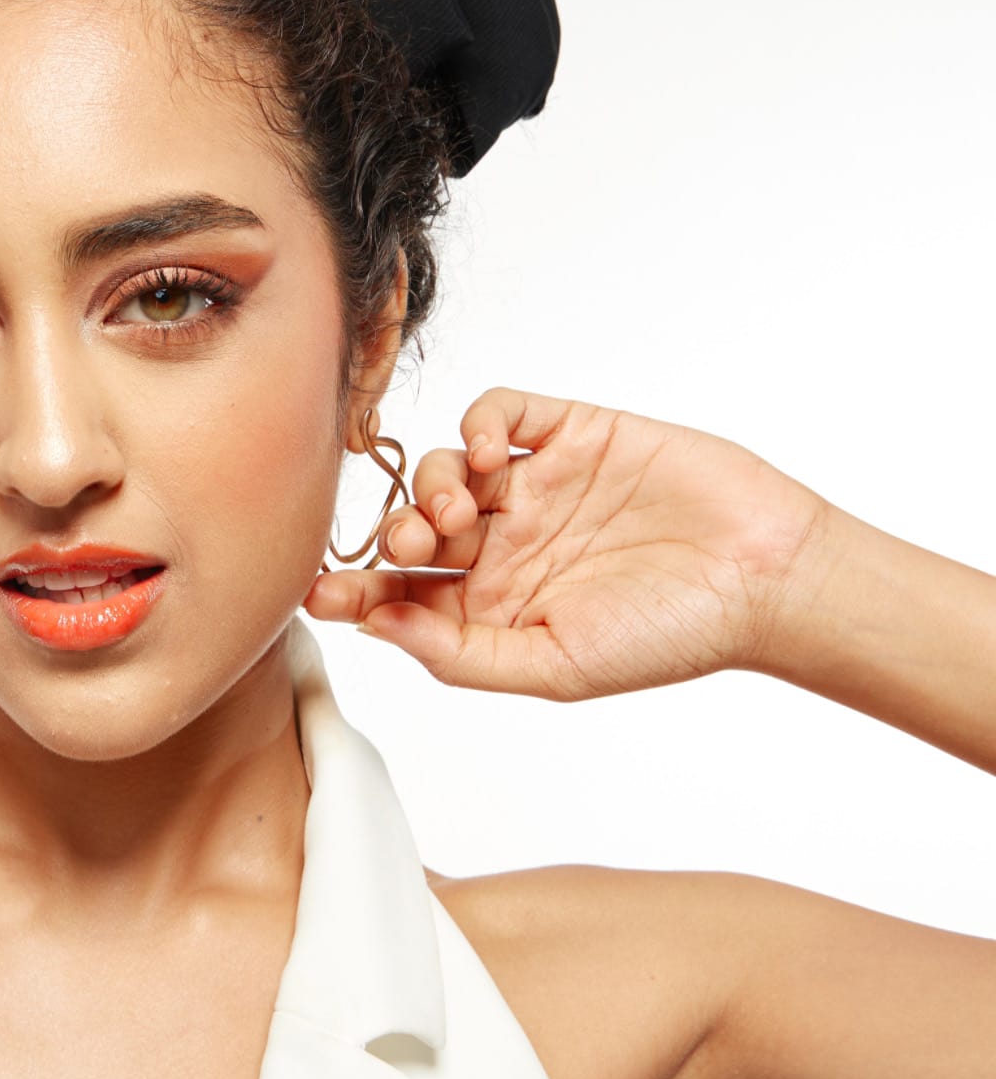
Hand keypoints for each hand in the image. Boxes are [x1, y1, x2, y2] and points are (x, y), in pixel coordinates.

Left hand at [306, 386, 830, 699]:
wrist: (762, 577)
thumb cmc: (672, 635)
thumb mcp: (557, 667)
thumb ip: (463, 653)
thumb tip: (378, 631)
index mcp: (497, 604)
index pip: (403, 592)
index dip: (355, 588)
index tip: (315, 591)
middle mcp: (508, 542)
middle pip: (412, 524)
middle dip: (391, 533)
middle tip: (405, 547)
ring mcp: (537, 483)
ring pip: (444, 465)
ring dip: (430, 484)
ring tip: (459, 515)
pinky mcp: (570, 432)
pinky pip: (498, 410)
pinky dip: (476, 421)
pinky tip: (487, 454)